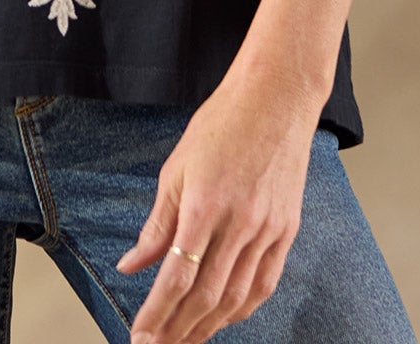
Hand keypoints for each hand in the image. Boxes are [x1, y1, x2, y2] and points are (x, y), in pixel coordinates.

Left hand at [114, 61, 322, 343]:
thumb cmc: (222, 124)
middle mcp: (240, 223)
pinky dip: (243, 308)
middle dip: (178, 330)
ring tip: (185, 342)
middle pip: (207, 296)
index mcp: (206, 204)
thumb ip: (157, 224)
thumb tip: (132, 265)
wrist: (275, 99)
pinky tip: (225, 319)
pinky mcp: (287, 230)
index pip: (177, 275)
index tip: (139, 336)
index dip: (157, 312)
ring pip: (237, 297)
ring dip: (208, 327)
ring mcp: (268, 229)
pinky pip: (265, 283)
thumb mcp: (177, 168)